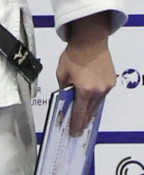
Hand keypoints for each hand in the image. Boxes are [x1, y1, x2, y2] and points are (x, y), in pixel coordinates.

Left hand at [56, 10, 115, 133]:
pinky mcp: (111, 81)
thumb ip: (64, 89)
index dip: (76, 124)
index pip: (80, 113)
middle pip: (90, 111)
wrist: (90, 41)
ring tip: (84, 120)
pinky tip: (90, 104)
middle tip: (77, 130)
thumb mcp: (62, 74)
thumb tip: (66, 98)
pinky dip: (95, 100)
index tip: (74, 133)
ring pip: (97, 104)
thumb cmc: (73, 56)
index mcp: (85, 90)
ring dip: (90, 111)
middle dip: (83, 121)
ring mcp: (107, 87)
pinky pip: (102, 95)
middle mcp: (98, 91)